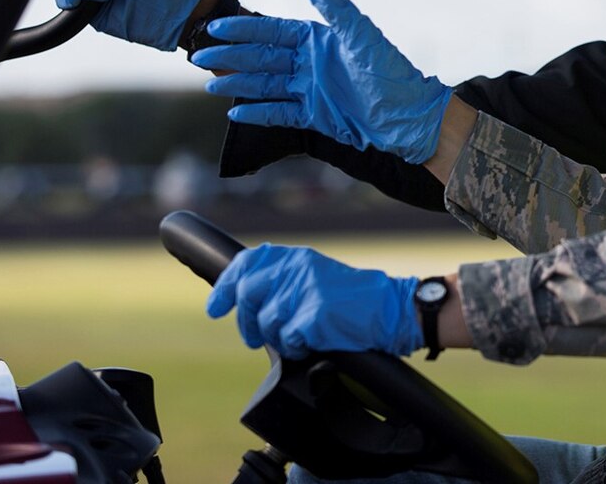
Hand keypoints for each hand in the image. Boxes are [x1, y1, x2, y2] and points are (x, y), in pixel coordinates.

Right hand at [192, 0, 452, 162]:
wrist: (411, 119)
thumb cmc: (391, 73)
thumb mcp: (361, 36)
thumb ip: (333, 6)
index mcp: (320, 39)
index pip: (274, 32)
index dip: (244, 30)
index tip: (215, 28)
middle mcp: (312, 62)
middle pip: (263, 58)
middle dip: (231, 58)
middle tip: (198, 57)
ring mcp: (312, 90)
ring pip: (266, 85)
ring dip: (239, 84)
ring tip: (210, 85)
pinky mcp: (317, 116)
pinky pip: (280, 112)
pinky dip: (259, 112)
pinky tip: (236, 113)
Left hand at [206, 244, 421, 358]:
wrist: (389, 309)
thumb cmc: (352, 299)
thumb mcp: (315, 276)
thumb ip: (283, 280)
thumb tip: (243, 298)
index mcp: (296, 257)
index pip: (246, 262)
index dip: (225, 286)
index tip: (215, 307)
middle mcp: (297, 269)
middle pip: (248, 295)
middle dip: (246, 322)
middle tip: (252, 338)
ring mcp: (305, 291)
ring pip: (267, 324)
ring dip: (279, 337)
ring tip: (300, 336)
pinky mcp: (314, 315)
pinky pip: (289, 340)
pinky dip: (298, 348)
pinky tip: (314, 341)